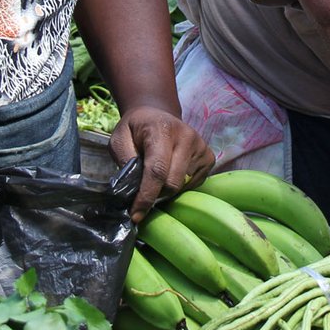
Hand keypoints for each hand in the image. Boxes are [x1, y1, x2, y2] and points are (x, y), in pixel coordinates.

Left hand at [109, 105, 215, 220]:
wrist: (157, 114)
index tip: (136, 215)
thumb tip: (134, 188)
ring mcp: (201, 147)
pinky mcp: (209, 157)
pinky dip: (180, 186)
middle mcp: (187, 136)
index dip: (146, 196)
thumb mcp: (120, 139)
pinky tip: (171, 173)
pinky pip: (194, 184)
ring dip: (167, 191)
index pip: (157, 170)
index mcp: (163, 130)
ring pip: (183, 186)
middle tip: (142, 193)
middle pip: (172, 183)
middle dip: (155, 195)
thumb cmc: (136, 130)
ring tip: (156, 179)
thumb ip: (125, 160)